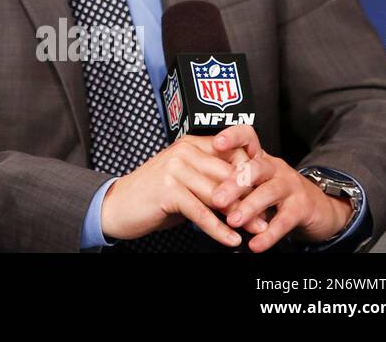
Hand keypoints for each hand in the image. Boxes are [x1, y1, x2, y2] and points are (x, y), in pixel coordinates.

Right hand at [100, 135, 264, 246]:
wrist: (119, 205)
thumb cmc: (156, 195)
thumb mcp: (187, 181)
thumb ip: (212, 181)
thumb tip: (249, 196)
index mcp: (191, 144)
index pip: (232, 152)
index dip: (252, 174)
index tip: (266, 195)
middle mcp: (184, 152)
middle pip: (229, 174)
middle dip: (251, 198)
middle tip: (267, 219)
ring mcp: (174, 169)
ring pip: (218, 194)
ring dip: (241, 216)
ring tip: (257, 231)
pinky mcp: (167, 190)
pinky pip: (201, 212)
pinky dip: (219, 229)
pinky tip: (231, 240)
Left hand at [208, 126, 352, 252]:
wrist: (320, 208)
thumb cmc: (277, 193)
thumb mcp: (256, 181)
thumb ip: (233, 179)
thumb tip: (198, 183)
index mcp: (260, 158)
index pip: (248, 138)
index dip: (233, 137)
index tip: (216, 143)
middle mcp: (275, 168)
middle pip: (254, 168)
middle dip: (234, 184)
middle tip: (216, 199)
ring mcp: (291, 186)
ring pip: (269, 192)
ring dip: (249, 207)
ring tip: (233, 221)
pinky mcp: (302, 208)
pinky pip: (284, 220)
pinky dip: (269, 234)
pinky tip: (255, 244)